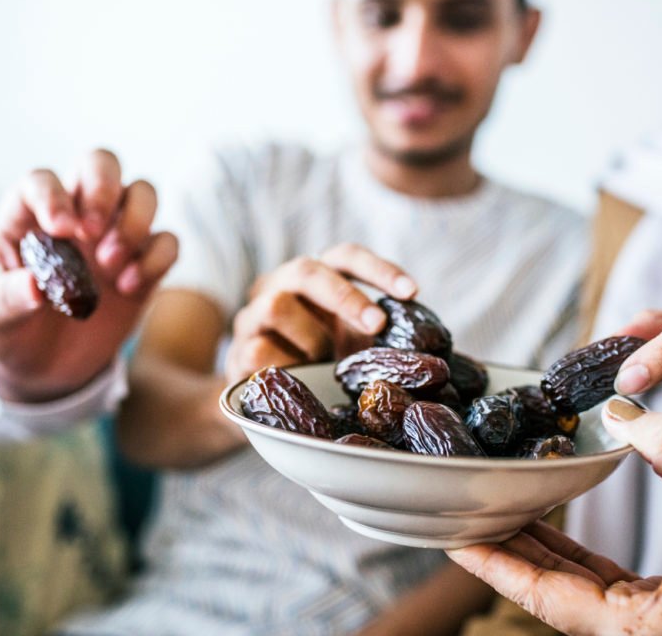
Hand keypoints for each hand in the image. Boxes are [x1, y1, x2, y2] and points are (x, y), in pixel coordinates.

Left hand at [0, 149, 177, 401]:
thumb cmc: (10, 328)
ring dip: (135, 221)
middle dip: (103, 186)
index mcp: (29, 215)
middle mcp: (76, 214)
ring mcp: (114, 234)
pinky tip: (128, 288)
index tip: (61, 230)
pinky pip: (168, 241)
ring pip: (143, 192)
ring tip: (110, 263)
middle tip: (93, 231)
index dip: (52, 195)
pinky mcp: (144, 263)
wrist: (46, 367)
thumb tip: (35, 287)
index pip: (42, 180)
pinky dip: (156, 259)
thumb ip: (7, 299)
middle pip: (101, 163)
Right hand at [225, 243, 417, 380]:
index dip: (379, 270)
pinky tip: (299, 376)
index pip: (345, 256)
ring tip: (323, 361)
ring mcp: (252, 315)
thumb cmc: (319, 362)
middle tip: (377, 326)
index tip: (412, 292)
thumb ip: (375, 329)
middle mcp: (279, 286)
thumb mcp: (351, 340)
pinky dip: (288, 365)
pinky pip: (261, 349)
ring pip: (279, 306)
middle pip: (308, 270)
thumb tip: (424, 336)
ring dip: (312, 339)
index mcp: (313, 277)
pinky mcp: (237, 349)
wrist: (267, 405)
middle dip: (346, 297)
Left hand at [448, 403, 661, 635]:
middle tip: (462, 507)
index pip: (544, 596)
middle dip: (504, 546)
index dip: (493, 563)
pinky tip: (550, 516)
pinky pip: (597, 578)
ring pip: (570, 583)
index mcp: (639, 632)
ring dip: (535, 543)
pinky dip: (570, 547)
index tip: (449, 537)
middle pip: (547, 587)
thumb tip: (628, 410)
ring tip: (497, 503)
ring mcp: (646, 626)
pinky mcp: (661, 609)